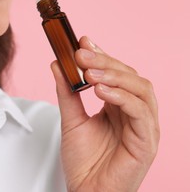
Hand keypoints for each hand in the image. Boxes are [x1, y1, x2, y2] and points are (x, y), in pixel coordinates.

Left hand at [51, 36, 159, 191]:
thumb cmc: (83, 161)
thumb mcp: (71, 119)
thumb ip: (66, 92)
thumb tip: (56, 64)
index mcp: (119, 106)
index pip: (117, 73)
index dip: (102, 55)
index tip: (82, 41)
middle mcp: (135, 113)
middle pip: (130, 76)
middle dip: (105, 61)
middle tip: (81, 53)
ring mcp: (144, 126)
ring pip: (141, 88)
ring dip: (114, 75)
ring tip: (88, 71)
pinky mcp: (146, 141)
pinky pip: (141, 111)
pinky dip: (122, 96)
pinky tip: (100, 90)